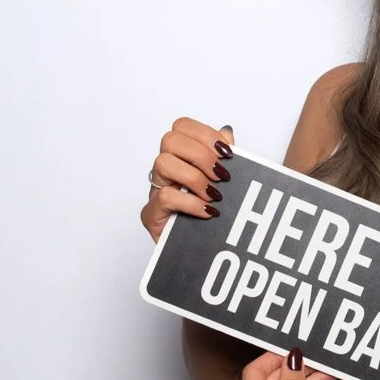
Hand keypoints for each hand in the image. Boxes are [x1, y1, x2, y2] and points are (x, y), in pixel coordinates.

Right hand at [140, 118, 234, 240]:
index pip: (182, 127)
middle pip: (170, 139)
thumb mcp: (223, 183)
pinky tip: (207, 211)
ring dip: (195, 177)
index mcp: (182, 157)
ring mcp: (156, 190)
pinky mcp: (152, 214)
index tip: (228, 153)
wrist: (202, 252)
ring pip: (163, 163)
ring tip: (214, 195)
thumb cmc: (211, 214)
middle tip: (222, 175)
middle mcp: (165, 170)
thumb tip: (226, 132)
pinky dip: (191, 202)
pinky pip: (164, 196)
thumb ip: (224, 157)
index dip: (205, 135)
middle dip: (201, 154)